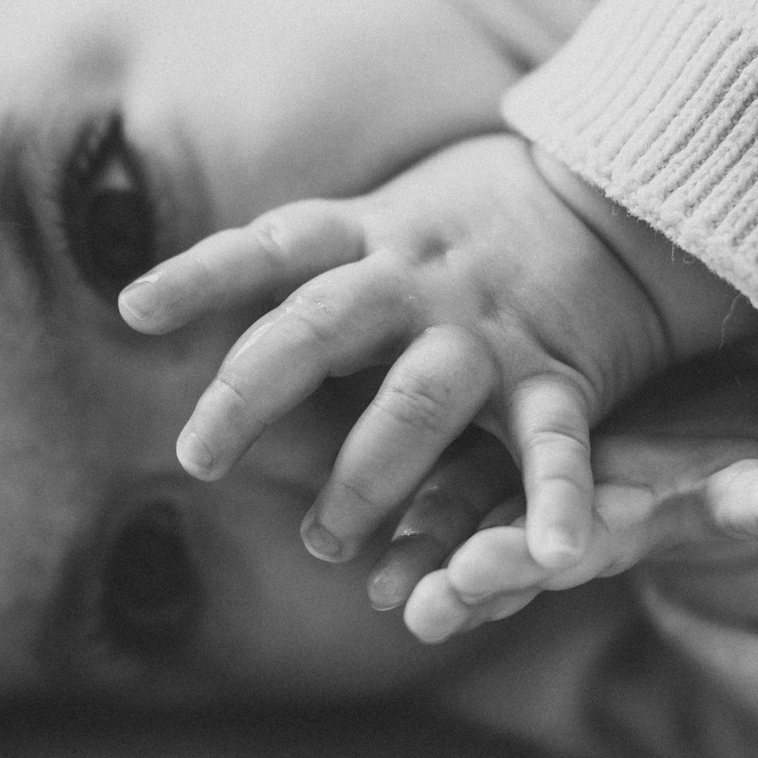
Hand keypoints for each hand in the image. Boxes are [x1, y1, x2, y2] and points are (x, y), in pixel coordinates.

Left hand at [122, 134, 744, 574]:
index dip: (200, 276)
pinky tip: (550, 562)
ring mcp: (484, 332)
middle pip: (318, 328)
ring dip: (367, 476)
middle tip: (196, 460)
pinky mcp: (559, 376)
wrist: (626, 196)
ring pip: (415, 401)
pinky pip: (554, 446)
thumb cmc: (481, 219)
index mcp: (370, 239)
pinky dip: (557, 504)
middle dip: (251, 394)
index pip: (269, 250)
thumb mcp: (386, 212)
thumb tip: (166, 299)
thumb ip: (304, 259)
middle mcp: (416, 282)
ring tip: (323, 546)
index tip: (131, 311)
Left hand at [386, 346, 757, 641]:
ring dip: (429, 547)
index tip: (474, 577)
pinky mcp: (508, 440)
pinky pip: (454, 462)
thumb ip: (751, 494)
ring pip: (469, 514)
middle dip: (464, 584)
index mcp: (621, 521)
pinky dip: (414, 484)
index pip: (566, 547)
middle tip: (416, 610)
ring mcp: (529, 482)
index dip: (522, 563)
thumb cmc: (739, 456)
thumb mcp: (751, 476)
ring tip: (382, 588)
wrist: (722, 425)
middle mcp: (564, 514)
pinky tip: (358, 478)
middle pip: (506, 550)